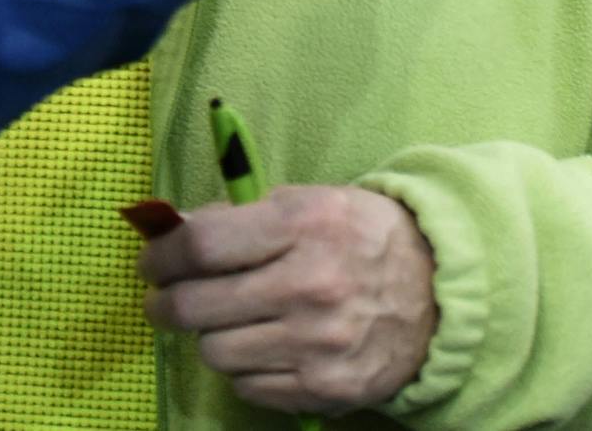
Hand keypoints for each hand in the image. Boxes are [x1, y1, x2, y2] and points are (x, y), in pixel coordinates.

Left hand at [141, 185, 437, 416]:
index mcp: (301, 226)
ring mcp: (321, 344)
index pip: (201, 247)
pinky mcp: (330, 388)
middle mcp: (311, 287)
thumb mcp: (302, 203)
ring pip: (216, 352)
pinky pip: (249, 387)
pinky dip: (243, 369)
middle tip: (161, 300)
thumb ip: (235, 217)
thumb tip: (170, 232)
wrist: (441, 293)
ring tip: (222, 322)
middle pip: (198, 306)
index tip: (151, 263)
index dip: (161, 257)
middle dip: (164, 304)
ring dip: (208, 337)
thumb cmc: (357, 236)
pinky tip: (259, 347)